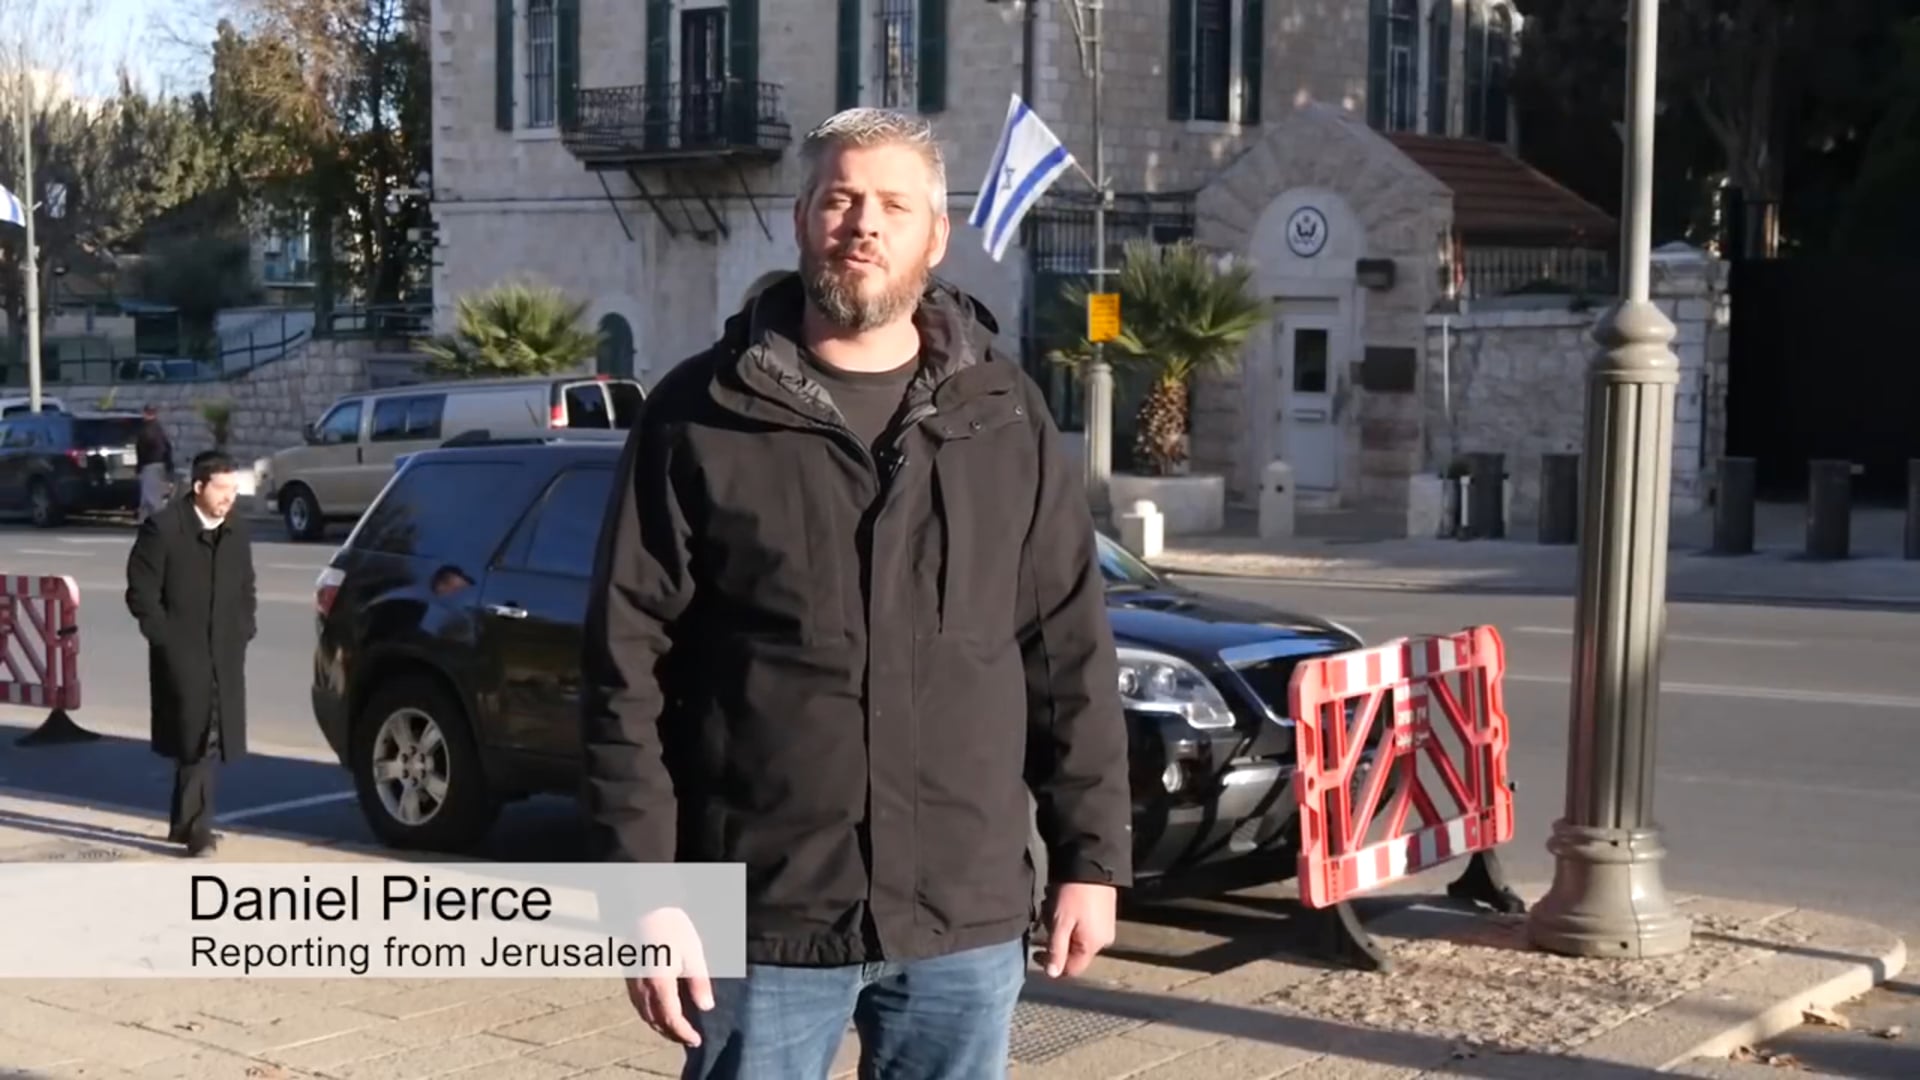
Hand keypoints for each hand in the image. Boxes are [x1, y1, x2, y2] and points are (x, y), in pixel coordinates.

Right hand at [622, 906, 712, 1046]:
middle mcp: (642, 986)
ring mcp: (632, 980)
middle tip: (688, 1038)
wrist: (645, 904)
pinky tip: (658, 1009)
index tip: (696, 1040)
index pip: (671, 1018)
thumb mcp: (693, 953)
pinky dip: (649, 1012)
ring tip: (675, 1028)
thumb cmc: (673, 925)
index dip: (683, 1033)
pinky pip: (637, 1002)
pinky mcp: (628, 973)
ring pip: (643, 1013)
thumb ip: (699, 982)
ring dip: (659, 1025)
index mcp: (660, 982)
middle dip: (671, 1033)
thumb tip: (706, 1007)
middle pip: (655, 1020)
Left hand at [1042, 882, 1117, 978]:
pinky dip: (1072, 918)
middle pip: (1073, 951)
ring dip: (1062, 926)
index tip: (1035, 951)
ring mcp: (1106, 927)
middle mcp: (1103, 940)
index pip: (1071, 969)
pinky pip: (1085, 924)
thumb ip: (1056, 950)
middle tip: (1046, 917)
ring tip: (1053, 904)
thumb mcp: (1060, 923)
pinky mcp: (1106, 913)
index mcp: (1092, 946)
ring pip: (1077, 936)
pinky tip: (1064, 901)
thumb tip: (1053, 975)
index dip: (1051, 964)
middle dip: (1056, 938)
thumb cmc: (1074, 895)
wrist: (1093, 865)